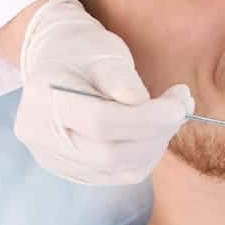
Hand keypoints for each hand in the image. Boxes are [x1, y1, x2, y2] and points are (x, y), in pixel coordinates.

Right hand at [14, 0, 193, 184]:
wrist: (55, 60)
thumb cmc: (81, 49)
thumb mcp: (101, 51)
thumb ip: (120, 77)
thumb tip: (142, 103)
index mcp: (44, 101)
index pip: (100, 122)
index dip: (148, 117)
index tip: (179, 101)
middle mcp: (42, 138)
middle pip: (110, 153)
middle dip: (157, 132)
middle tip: (181, 105)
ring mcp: (55, 160)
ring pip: (119, 169)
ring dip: (156, 145)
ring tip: (171, 113)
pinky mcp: (74, 170)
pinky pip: (118, 174)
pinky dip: (145, 155)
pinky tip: (154, 130)